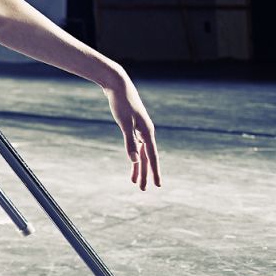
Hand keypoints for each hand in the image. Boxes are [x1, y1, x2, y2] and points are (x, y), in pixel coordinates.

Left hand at [103, 76, 161, 190]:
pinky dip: (134, 154)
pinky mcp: (134, 126)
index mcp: (147, 132)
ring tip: (134, 181)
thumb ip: (130, 142)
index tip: (157, 185)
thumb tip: (135, 161)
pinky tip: (133, 161)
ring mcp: (141, 129)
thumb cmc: (121, 103)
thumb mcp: (124, 124)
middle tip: (142, 189)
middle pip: (147, 157)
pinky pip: (137, 145)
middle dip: (144, 174)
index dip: (154, 172)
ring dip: (138, 167)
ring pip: (141, 152)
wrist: (118, 86)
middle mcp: (147, 132)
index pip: (152, 157)